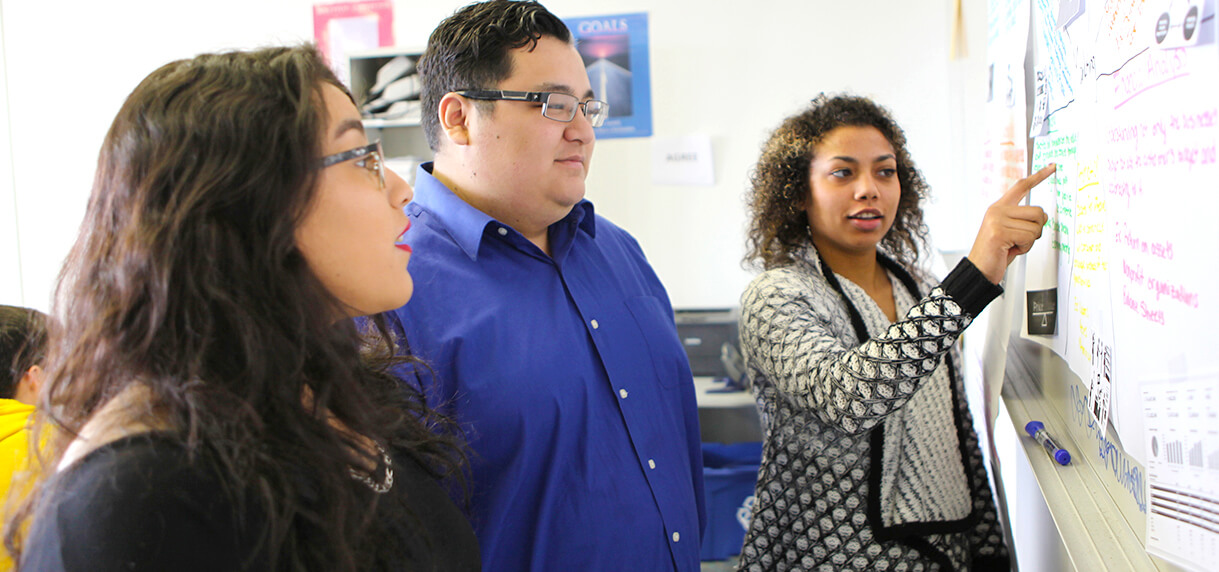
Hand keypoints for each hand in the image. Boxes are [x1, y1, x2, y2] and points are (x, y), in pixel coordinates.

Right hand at [967, 164, 1054, 283]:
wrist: (978, 271)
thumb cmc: (994, 254)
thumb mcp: (1009, 232)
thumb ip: (1021, 220)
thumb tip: (1042, 216)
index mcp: (998, 208)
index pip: (1021, 187)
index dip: (1039, 176)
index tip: (1052, 167)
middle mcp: (997, 210)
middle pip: (1037, 211)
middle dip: (1036, 229)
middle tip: (1021, 240)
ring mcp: (997, 220)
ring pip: (1035, 226)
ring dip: (1029, 240)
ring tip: (1013, 245)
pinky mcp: (999, 232)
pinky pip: (1028, 237)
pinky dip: (1024, 247)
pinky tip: (1011, 250)